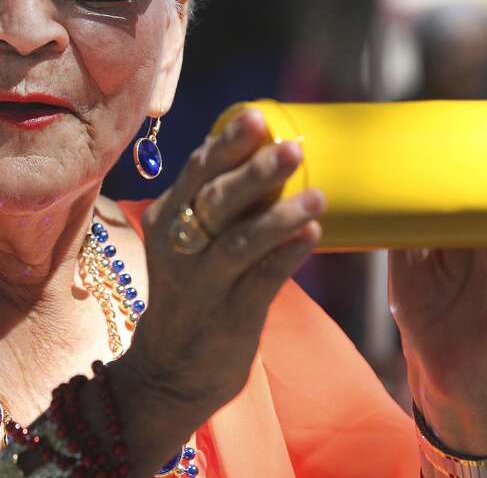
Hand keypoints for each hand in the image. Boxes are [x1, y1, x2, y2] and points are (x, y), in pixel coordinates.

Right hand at [109, 108, 325, 475]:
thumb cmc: (192, 293)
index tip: (257, 115)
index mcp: (169, 218)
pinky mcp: (229, 316)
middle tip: (293, 147)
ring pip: (240, 241)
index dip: (228, 142)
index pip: (197, 170)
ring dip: (279, 215)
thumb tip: (270, 153)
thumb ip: (221, 203)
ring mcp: (203, 283)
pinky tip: (312, 235)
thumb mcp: (190, 242)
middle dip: (254, 170)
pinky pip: (261, 281)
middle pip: (216, 199)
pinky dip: (287, 255)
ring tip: (318, 197)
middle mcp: (180, 246)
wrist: (171, 371)